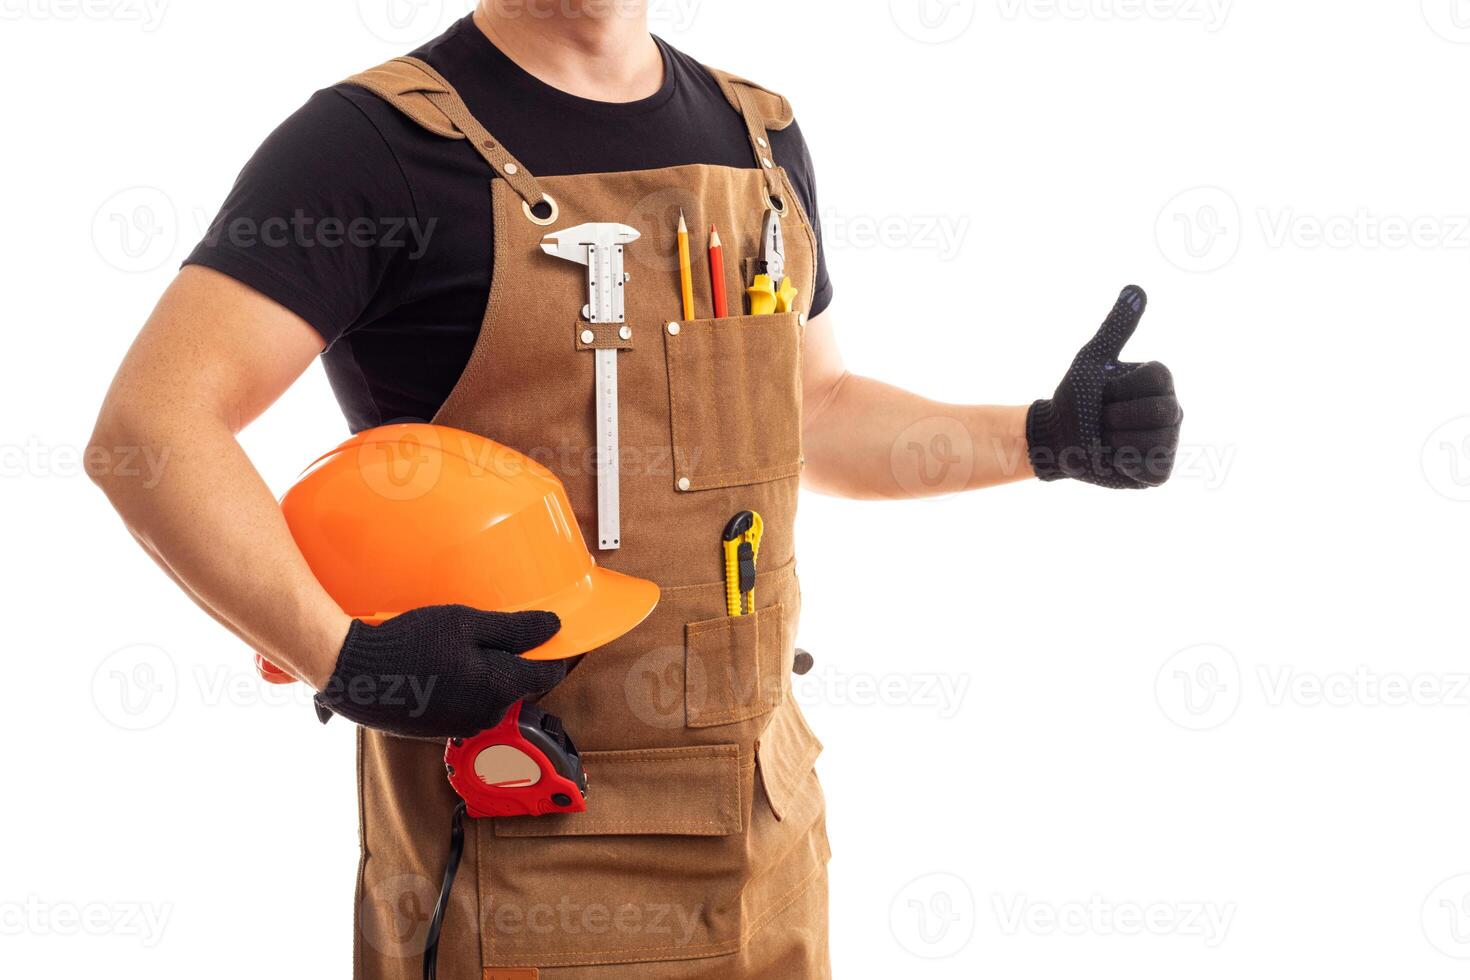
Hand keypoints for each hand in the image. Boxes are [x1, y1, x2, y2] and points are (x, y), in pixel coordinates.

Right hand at [314, 605, 564, 738]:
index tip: (544, 633)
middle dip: (511, 659)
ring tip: (454, 648)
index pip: (548, 673)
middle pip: (518, 683)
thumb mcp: (465, 623)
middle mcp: (487, 714)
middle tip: (484, 632)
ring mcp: (464, 725)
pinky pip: (467, 703)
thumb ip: (514, 629)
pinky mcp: (442, 728)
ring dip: (484, 672)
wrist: (357, 674)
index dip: (550, 650)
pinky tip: (438, 667)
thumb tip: (554, 627)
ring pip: (491, 693)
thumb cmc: (410, 644)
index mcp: (500, 688)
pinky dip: (461, 684)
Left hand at [1026, 286, 1182, 488]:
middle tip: (1103, 418)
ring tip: (1107, 439)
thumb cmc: (1076, 398)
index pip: (1157, 378)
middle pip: (1160, 410)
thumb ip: (1116, 328)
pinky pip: (1152, 467)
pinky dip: (1124, 465)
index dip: (1121, 386)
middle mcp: (1172, 410)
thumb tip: (1136, 289)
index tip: (1105, 391)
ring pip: (1154, 442)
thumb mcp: (1092, 359)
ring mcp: (1169, 442)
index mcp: (1160, 382)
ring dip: (1116, 441)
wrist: (1056, 438)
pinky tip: (1114, 459)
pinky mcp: (1158, 472)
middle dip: (1117, 415)